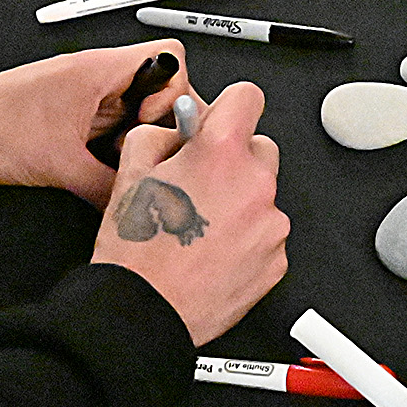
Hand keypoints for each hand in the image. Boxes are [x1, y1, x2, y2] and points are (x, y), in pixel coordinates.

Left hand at [0, 41, 195, 203]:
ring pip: (134, 109)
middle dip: (156, 123)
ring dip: (133, 137)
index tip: (152, 127)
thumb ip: (108, 186)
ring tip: (113, 161)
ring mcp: (84, 93)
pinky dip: (111, 145)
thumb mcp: (60, 166)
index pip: (169, 58)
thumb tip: (137, 202)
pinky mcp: (71, 111)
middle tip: (140, 151)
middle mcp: (94, 75)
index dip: (173, 94)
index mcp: (98, 70)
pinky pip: (110, 124)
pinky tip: (95, 165)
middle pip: (157, 86)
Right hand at [90, 82, 286, 346]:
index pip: (248, 96)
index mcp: (220, 152)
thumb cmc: (135, 250)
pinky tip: (212, 253)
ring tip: (199, 228)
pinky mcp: (276, 259)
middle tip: (199, 184)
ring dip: (239, 203)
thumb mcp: (130, 169)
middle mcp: (254, 183)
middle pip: (261, 148)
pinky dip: (246, 239)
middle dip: (234, 159)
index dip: (229, 107)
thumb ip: (162, 133)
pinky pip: (267, 235)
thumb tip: (181, 128)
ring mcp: (270, 224)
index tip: (221, 121)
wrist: (144, 310)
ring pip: (262, 196)